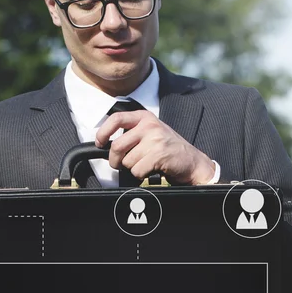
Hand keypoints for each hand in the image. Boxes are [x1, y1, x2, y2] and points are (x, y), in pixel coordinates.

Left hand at [95, 111, 216, 184]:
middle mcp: (149, 125)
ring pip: (127, 161)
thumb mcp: (151, 132)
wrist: (192, 161)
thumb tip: (106, 144)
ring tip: (145, 164)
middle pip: (117, 145)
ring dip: (132, 168)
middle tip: (119, 164)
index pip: (116, 119)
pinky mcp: (158, 154)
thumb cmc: (168, 149)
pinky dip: (141, 175)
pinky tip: (150, 170)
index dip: (103, 132)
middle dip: (115, 160)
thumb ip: (132, 133)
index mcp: (144, 117)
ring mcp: (155, 139)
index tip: (99, 142)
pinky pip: (137, 170)